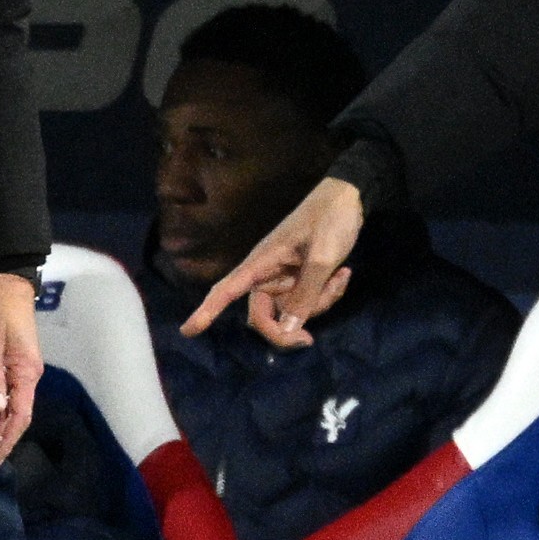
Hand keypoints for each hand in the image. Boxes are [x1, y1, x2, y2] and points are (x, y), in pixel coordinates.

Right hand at [181, 177, 361, 349]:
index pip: (226, 290)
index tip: (188, 331)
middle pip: (262, 316)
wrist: (350, 199)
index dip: (207, 311)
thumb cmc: (330, 220)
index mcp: (261, 263)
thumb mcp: (322, 258)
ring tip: (339, 276)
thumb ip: (306, 295)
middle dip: (286, 329)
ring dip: (318, 304)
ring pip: (290, 312)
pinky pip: (307, 301)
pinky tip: (343, 274)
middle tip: (308, 340)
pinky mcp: (301, 278)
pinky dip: (327, 294)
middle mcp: (267, 274)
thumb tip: (287, 330)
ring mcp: (284, 278)